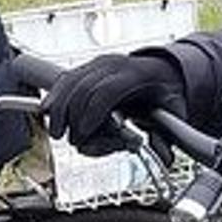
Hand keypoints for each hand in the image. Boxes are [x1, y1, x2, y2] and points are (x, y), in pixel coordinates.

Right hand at [41, 53, 186, 155]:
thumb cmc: (166, 93)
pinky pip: (64, 80)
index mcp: (136, 74)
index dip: (92, 116)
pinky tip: (47, 111)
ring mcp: (98, 64)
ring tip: (58, 132)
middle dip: (73, 119)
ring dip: (58, 109)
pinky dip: (54, 97)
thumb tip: (165, 157)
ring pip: (68, 82)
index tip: (84, 137)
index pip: (106, 92)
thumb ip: (168, 136)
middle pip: (83, 88)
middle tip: (75, 141)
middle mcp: (114, 65)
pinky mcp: (87, 68)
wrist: (163, 71)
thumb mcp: (174, 112)